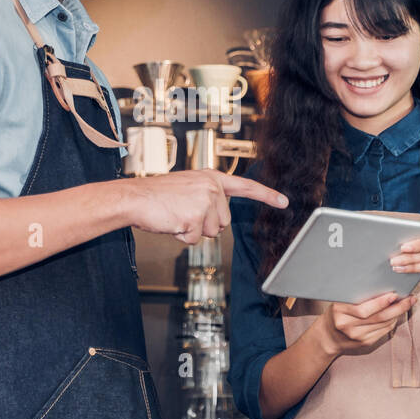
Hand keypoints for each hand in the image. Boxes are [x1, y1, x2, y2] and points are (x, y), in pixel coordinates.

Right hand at [120, 170, 288, 243]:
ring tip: (175, 215)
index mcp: (212, 178)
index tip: (284, 202)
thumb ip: (207, 197)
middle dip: (203, 224)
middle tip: (182, 212)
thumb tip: (219, 221)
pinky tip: (171, 222)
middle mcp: (212, 188)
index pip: (245, 187)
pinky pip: (194, 240)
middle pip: (223, 222)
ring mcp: (204, 202)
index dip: (266, 195)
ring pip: (211, 233)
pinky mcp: (194, 218)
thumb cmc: (157, 196)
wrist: (135, 197)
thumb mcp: (188, 188)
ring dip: (192, 230)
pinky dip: (181, 237)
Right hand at [317, 292, 417, 356]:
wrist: (327, 337)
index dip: (381, 302)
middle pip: (378, 317)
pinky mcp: (365, 344)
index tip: (394, 294)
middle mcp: (348, 326)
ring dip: (398, 314)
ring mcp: (357, 337)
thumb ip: (356, 295)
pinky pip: (384, 331)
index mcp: (339, 311)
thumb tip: (382, 285)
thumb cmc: (336, 314)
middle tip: (409, 299)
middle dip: (397, 307)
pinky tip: (397, 314)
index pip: (363, 309)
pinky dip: (393, 321)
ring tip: (407, 304)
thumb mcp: (340, 302)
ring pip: (384, 324)